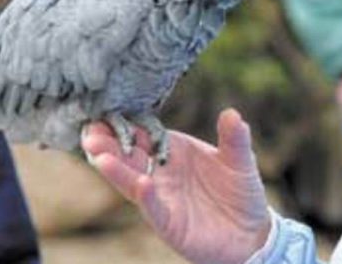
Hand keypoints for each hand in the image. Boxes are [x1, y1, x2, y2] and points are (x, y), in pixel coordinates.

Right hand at [82, 109, 270, 263]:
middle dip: (109, 144)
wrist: (251, 232)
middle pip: (130, 156)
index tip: (106, 109)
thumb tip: (232, 113)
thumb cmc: (239, 190)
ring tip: (100, 155)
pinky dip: (147, 197)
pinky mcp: (170, 224)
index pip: (145, 134)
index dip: (127, 123)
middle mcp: (162, 173)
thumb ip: (234, 138)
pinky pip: (155, 209)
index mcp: (173, 151)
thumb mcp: (240, 160)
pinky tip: (142, 184)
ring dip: (117, 170)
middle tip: (90, 131)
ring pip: (133, 182)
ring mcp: (162, 198)